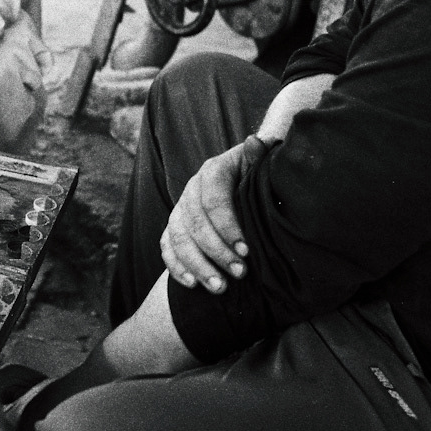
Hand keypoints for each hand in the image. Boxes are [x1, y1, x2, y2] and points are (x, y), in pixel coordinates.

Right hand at [160, 135, 269, 293]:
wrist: (247, 182)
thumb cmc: (260, 178)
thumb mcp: (263, 165)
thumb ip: (260, 157)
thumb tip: (256, 143)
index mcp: (213, 171)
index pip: (213, 199)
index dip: (227, 226)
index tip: (247, 251)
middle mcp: (192, 189)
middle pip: (195, 222)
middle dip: (216, 252)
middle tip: (240, 273)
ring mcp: (180, 209)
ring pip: (178, 238)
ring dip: (197, 265)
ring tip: (219, 287)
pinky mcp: (174, 227)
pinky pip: (167, 247)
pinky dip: (176, 266)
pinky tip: (192, 284)